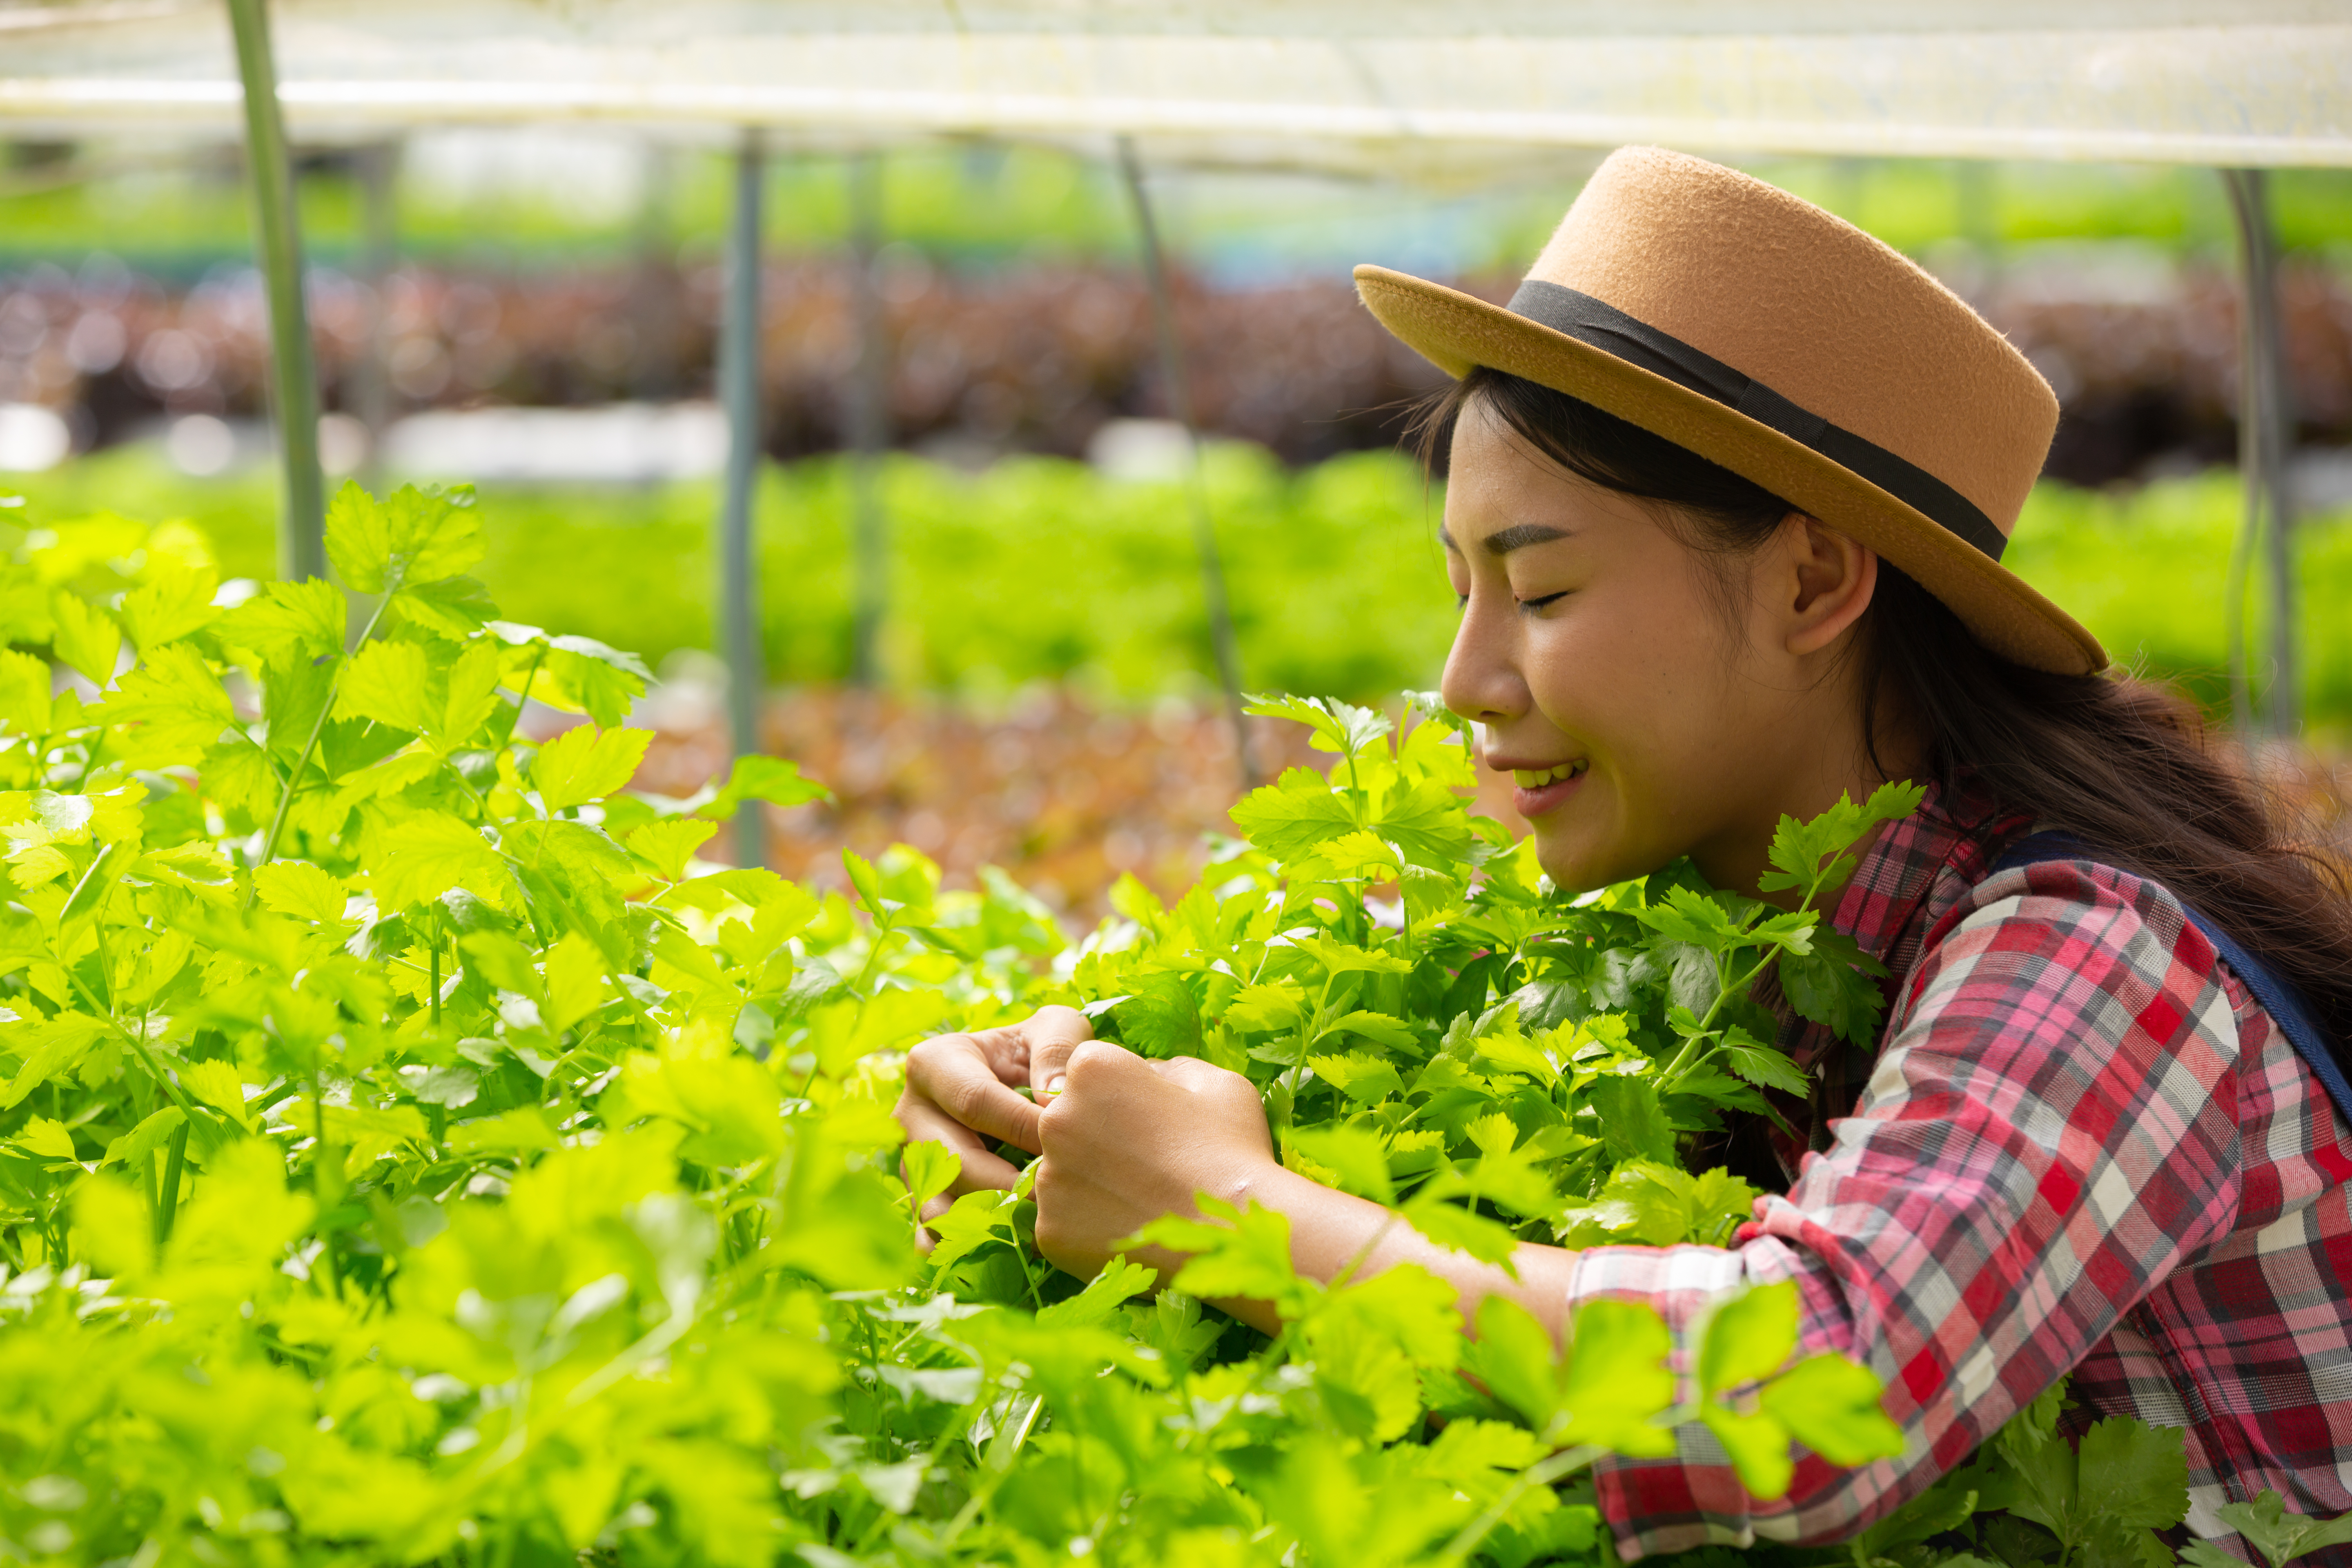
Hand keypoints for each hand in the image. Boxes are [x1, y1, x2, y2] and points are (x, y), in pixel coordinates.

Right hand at [894, 1005, 1092, 1232]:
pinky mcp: (919, 1200)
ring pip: (939, 1204)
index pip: (974, 1101)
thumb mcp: (1055, 1028)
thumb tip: (1051, 1097)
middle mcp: (909, 1115)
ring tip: (1039, 1228)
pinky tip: (1007, 1247)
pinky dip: (966, 1247)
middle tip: (1056, 1199)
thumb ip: (1058, 1048)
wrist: (1022, 1083)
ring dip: (990, 1223)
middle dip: (1008, 1184)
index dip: (1022, 1127)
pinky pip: (930, 1237)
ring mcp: (909, 1162)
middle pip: (953, 1160)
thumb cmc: (1040, 1052)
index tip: (1067, 1146)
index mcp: (933, 1063)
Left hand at [1033, 1041, 1280, 1282]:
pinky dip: (1088, 1226)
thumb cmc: (1231, 1149)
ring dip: (1092, 1179)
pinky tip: (1130, 1226)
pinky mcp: (1049, 1230)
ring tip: (1142, 1197)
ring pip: (1062, 1171)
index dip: (1121, 1093)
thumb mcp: (1214, 1081)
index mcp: (1091, 1070)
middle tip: (1146, 1161)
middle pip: (1067, 1120)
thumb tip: (1146, 1073)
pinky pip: (1062, 1219)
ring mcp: (1048, 1178)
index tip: (1150, 1117)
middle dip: (1098, 1135)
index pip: (1087, 1072)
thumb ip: (1167, 1066)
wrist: (1233, 1233)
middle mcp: (1055, 1118)